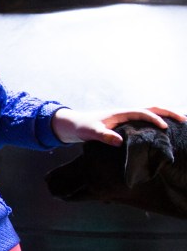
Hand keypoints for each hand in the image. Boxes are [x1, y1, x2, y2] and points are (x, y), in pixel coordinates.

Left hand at [52, 106, 185, 145]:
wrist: (74, 124)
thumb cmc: (83, 127)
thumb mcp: (91, 132)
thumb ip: (103, 136)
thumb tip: (119, 141)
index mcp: (121, 113)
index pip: (143, 113)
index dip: (154, 119)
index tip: (164, 128)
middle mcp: (126, 113)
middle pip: (152, 109)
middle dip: (169, 112)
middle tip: (185, 119)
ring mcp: (127, 117)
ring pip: (151, 113)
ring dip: (167, 115)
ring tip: (183, 122)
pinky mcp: (127, 123)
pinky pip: (146, 120)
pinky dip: (159, 121)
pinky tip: (167, 129)